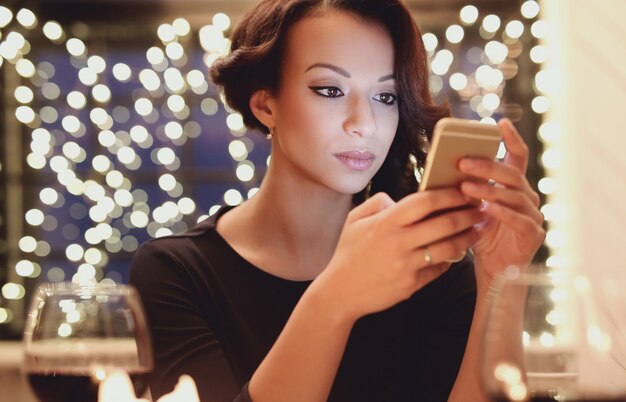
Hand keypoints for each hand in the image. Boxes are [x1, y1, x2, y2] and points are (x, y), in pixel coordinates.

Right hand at [316, 189, 480, 321]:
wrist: (340, 292)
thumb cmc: (348, 253)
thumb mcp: (355, 220)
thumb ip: (378, 203)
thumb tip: (400, 199)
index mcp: (386, 222)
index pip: (425, 202)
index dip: (449, 194)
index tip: (464, 191)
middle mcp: (398, 242)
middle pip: (444, 223)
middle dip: (468, 214)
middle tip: (481, 208)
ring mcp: (406, 266)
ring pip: (448, 248)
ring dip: (467, 237)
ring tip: (477, 230)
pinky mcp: (411, 285)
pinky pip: (438, 269)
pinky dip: (450, 260)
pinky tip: (457, 252)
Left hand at [458, 118, 544, 289]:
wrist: (493, 272)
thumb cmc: (480, 238)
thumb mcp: (470, 209)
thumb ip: (465, 190)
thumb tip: (440, 171)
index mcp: (514, 187)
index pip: (517, 157)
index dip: (512, 139)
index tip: (500, 123)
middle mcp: (527, 197)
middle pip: (511, 174)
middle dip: (487, 166)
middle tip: (462, 162)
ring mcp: (533, 216)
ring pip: (513, 195)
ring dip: (489, 189)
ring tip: (465, 187)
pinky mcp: (533, 235)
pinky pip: (518, 219)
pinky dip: (502, 213)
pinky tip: (486, 209)